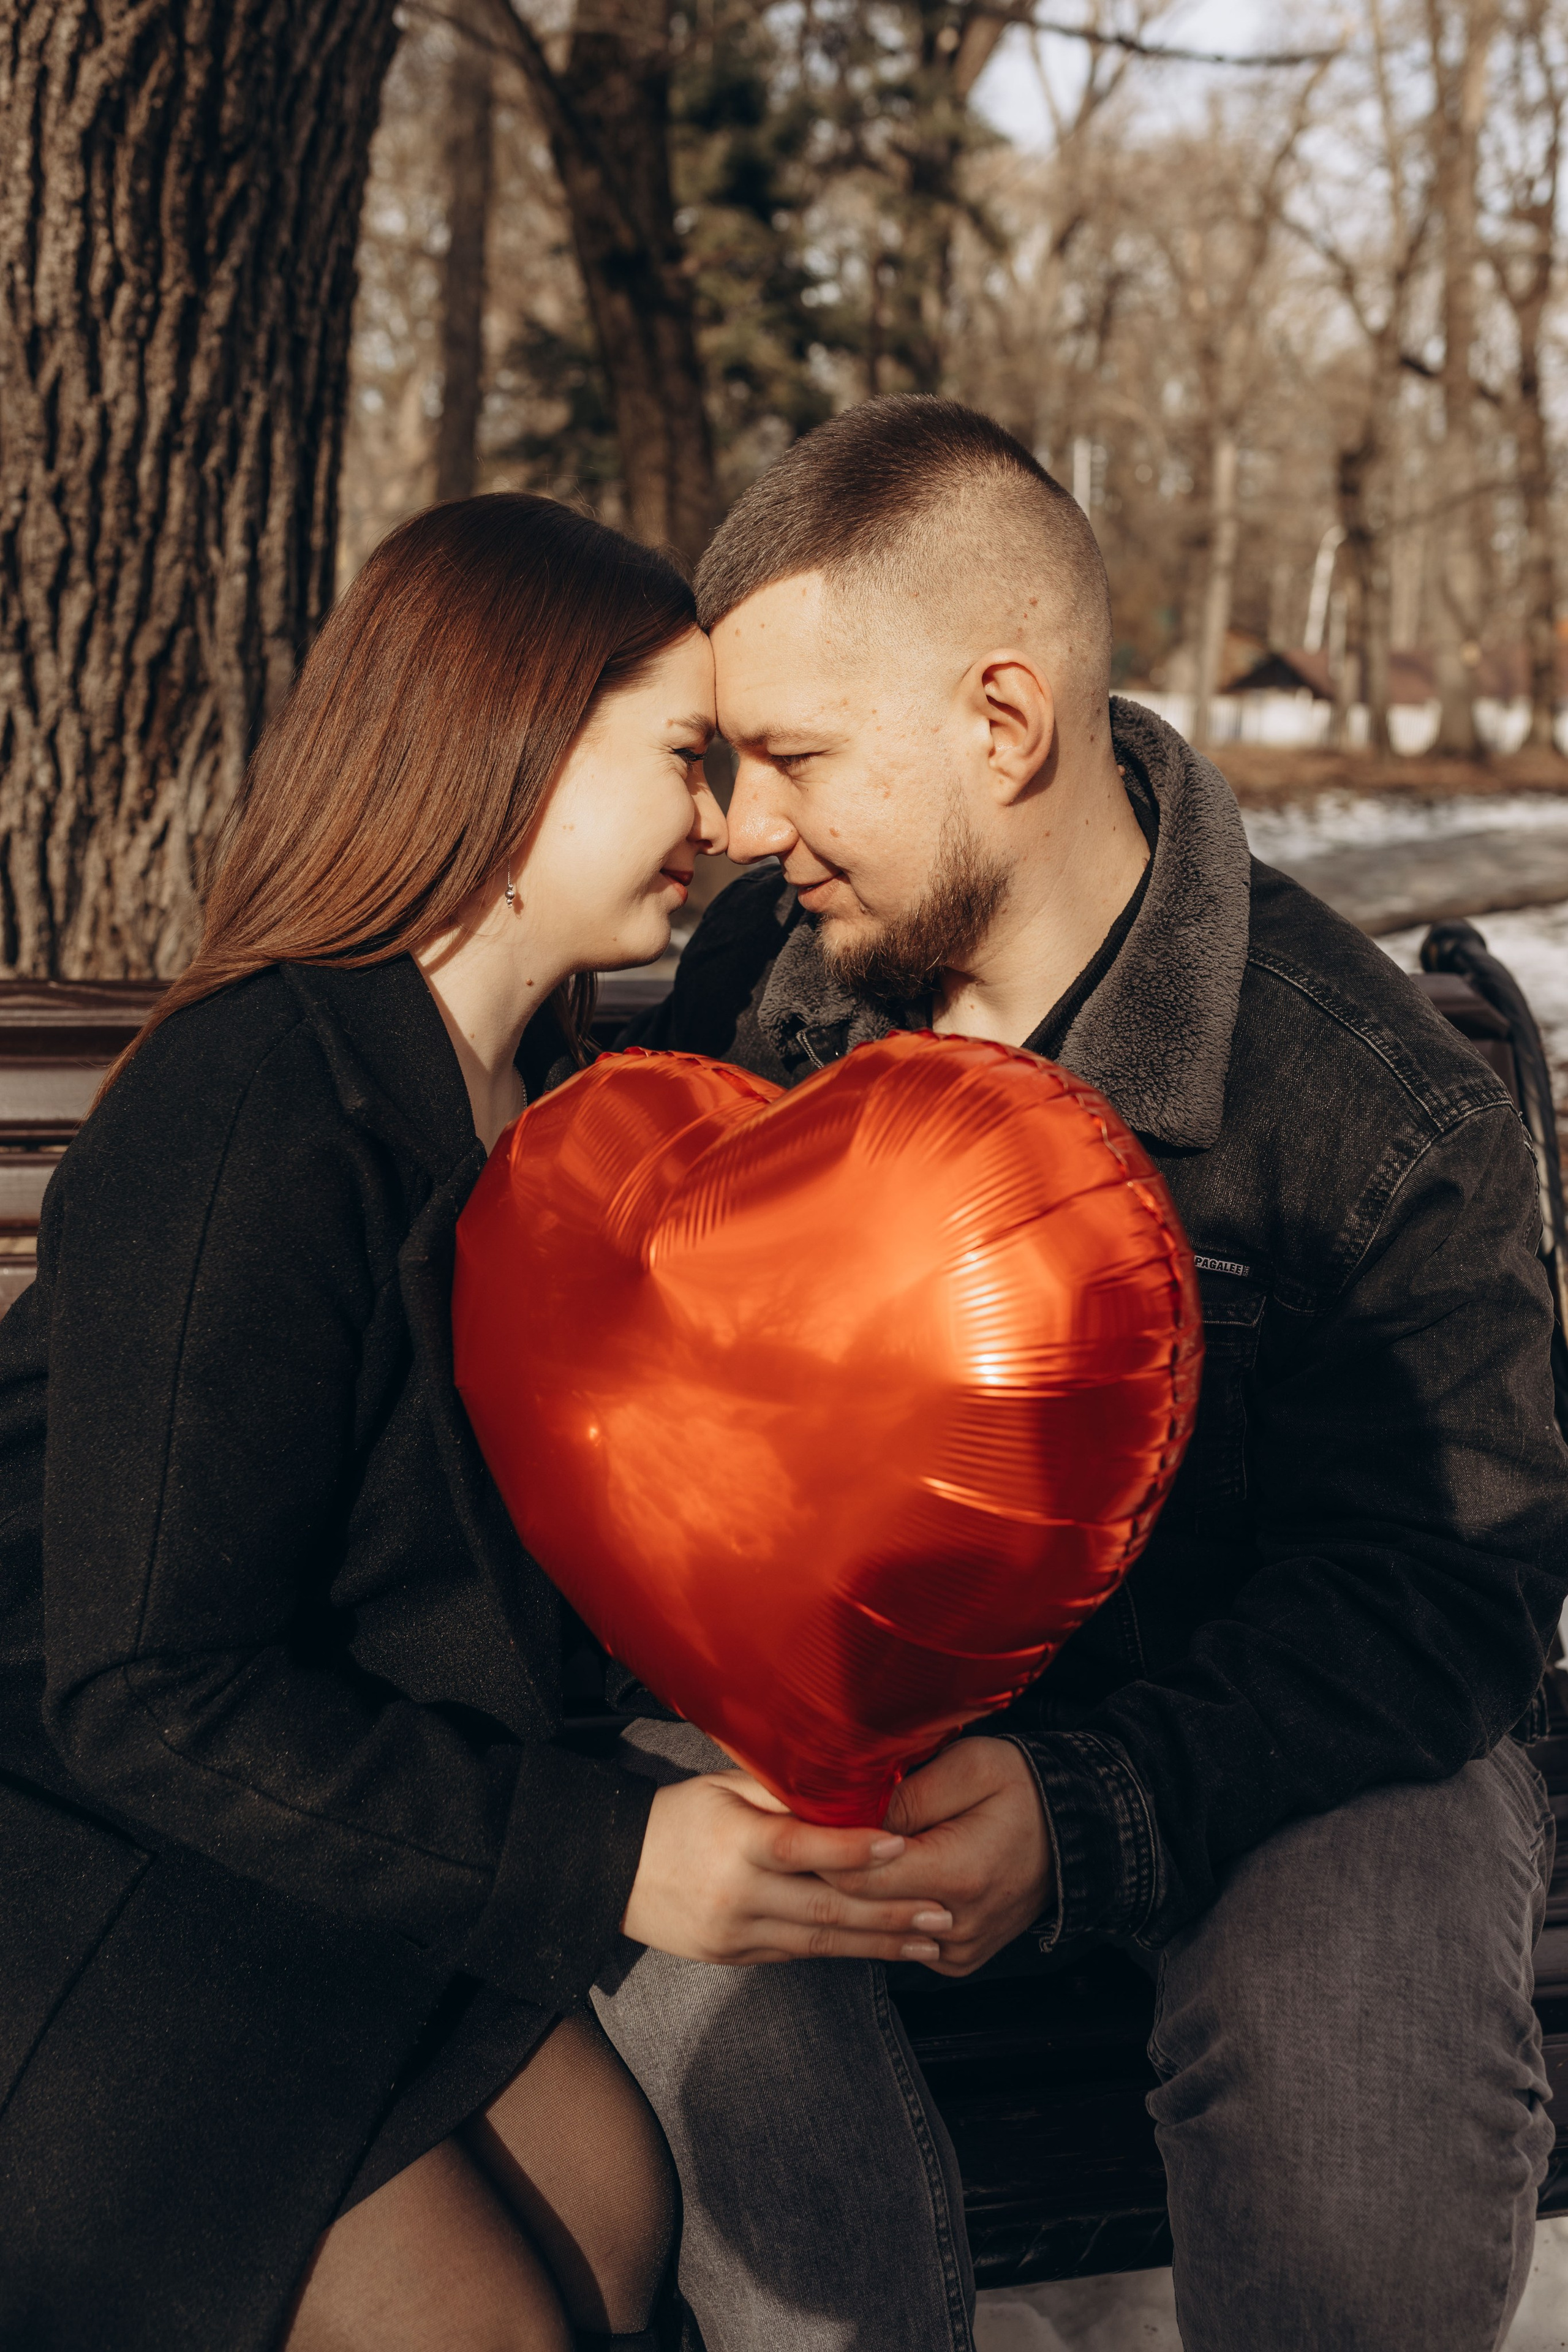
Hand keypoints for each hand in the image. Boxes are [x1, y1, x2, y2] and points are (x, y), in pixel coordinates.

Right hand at [621, 1770, 954, 1965]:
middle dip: (890, 1912)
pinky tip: (880, 1948)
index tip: (901, 1846)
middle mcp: (737, 1894)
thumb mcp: (721, 1788)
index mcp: (735, 1842)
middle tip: (942, 1912)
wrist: (612, 1872)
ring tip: (928, 1939)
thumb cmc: (675, 1817)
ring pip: (820, 1942)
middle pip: (824, 1907)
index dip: (852, 1849)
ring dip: (879, 1942)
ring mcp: (736, 1933)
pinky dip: (842, 1951)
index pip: (801, 1847)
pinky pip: (798, 1954)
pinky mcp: (735, 1957)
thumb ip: (779, 1791)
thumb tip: (844, 1782)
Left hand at [821, 1737, 1051, 1976]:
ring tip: (831, 1854)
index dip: (822, 1848)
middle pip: (860, 1908)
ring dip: (853, 1896)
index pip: (859, 1875)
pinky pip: (901, 1942)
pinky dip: (884, 1913)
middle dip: (825, 1872)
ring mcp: (960, 1949)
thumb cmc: (1021, 1788)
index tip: (800, 1819)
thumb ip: (909, 1794)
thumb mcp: (969, 1767)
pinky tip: (879, 1879)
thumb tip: (849, 1815)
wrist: (1075, 1832)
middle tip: (798, 1836)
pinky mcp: (959, 1959)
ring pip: (876, 1932)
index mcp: (959, 1874)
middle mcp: (959, 1925)